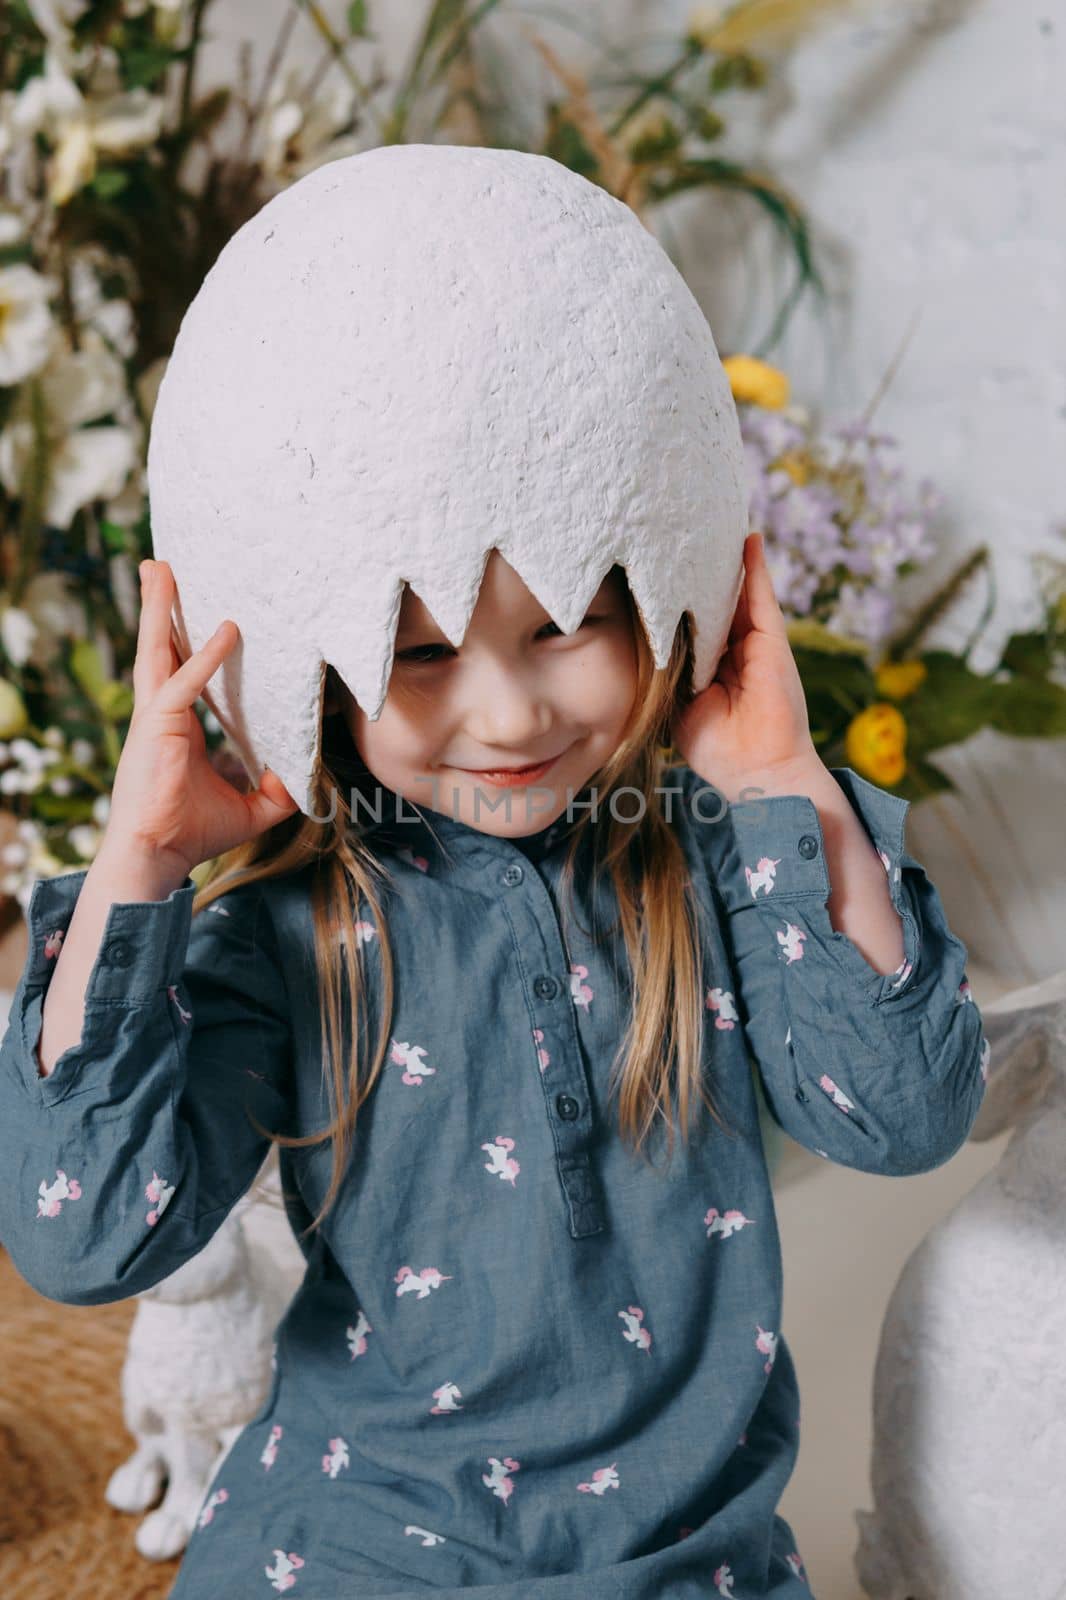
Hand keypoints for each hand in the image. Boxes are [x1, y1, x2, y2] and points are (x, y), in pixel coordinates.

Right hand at [99, 559, 299, 878]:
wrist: (156, 856)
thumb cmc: (190, 834)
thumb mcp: (249, 810)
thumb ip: (276, 791)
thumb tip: (304, 778)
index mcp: (176, 725)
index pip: (182, 670)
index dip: (189, 639)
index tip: (202, 608)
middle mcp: (160, 713)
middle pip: (158, 647)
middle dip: (159, 605)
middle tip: (159, 565)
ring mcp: (153, 717)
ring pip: (155, 650)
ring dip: (159, 608)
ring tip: (159, 568)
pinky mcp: (157, 727)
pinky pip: (183, 684)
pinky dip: (205, 657)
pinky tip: (226, 631)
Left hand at [670, 532, 820, 801]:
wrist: (757, 771)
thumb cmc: (716, 749)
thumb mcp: (680, 706)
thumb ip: (669, 676)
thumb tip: (645, 649)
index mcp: (711, 665)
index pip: (691, 622)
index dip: (677, 597)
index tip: (658, 568)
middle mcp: (734, 649)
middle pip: (713, 601)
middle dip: (698, 571)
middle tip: (680, 534)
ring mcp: (755, 643)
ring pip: (736, 593)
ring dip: (726, 561)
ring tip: (710, 523)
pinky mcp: (771, 640)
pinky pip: (761, 596)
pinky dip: (755, 567)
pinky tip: (747, 538)